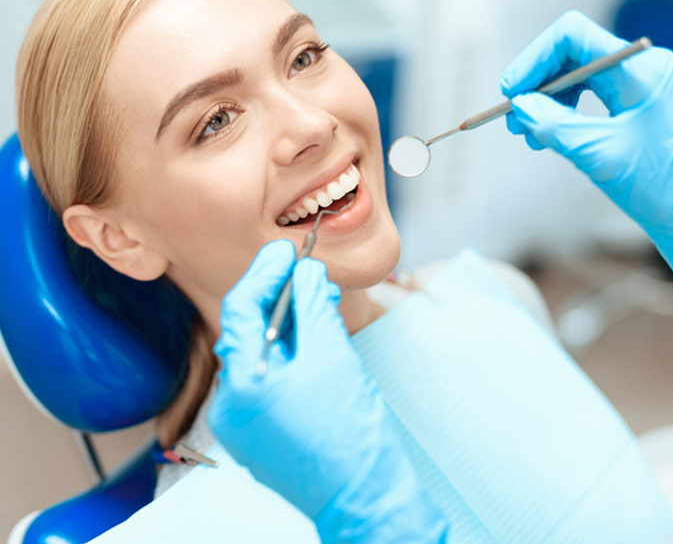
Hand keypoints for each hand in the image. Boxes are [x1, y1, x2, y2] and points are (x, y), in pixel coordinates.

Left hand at [209, 240, 446, 542]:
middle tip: (307, 272)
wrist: (366, 496)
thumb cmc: (350, 433)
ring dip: (288, 324)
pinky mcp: (262, 433)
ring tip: (318, 301)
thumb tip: (306, 271)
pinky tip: (315, 338)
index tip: (287, 251)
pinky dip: (290, 352)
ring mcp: (244, 424)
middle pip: (248, 332)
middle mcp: (231, 406)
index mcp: (241, 386)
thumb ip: (313, 306)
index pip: (241, 310)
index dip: (265, 273)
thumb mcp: (332, 355)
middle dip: (279, 298)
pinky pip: (269, 378)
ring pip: (261, 355)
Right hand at [501, 10, 672, 312]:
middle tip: (513, 117)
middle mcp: (642, 66)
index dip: (533, 59)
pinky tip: (547, 134)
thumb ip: (553, 125)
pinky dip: (562, 110)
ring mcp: (639, 81)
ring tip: (527, 132)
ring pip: (575, 72)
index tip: (511, 91)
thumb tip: (519, 106)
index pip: (572, 35)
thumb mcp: (597, 154)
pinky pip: (587, 91)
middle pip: (570, 52)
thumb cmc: (660, 187)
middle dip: (536, 83)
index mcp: (640, 71)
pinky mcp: (634, 99)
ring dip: (545, 99)